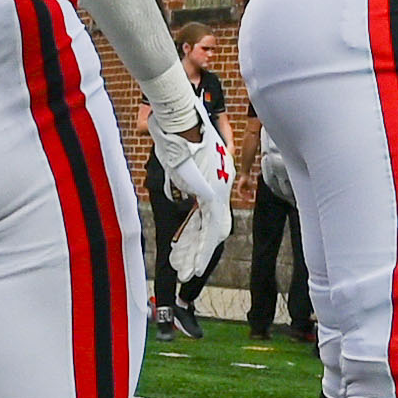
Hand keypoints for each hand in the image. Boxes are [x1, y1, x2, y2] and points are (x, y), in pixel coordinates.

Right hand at [145, 88, 232, 276]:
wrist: (183, 123)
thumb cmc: (179, 134)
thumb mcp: (180, 161)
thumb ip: (181, 177)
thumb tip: (175, 185)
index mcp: (214, 180)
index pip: (209, 214)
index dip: (199, 233)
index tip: (186, 245)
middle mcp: (221, 187)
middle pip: (210, 227)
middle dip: (196, 249)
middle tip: (187, 268)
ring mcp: (219, 192)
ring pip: (211, 234)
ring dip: (197, 256)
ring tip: (187, 275)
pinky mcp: (213, 195)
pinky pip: (210, 229)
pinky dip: (202, 250)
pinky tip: (196, 266)